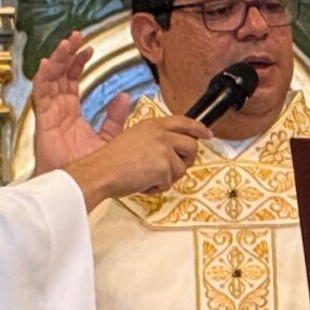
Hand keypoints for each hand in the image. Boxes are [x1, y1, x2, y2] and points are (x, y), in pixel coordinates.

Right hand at [30, 33, 132, 171]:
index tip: (89, 49)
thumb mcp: (106, 138)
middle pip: (60, 74)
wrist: (75, 183)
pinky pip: (40, 93)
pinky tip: (50, 62)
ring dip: (58, 58)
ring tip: (67, 43)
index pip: (72, 80)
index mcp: (70, 111)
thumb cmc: (85, 167)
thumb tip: (124, 96)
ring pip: (50, 78)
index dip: (78, 62)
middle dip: (68, 54)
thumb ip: (115, 118)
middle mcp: (58, 109)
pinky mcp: (43, 119)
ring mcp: (49, 112)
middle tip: (77, 37)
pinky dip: (44, 76)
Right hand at [63, 114, 204, 206]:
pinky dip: (157, 188)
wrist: (100, 172)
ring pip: (181, 169)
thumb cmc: (111, 160)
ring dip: (167, 178)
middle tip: (172, 170)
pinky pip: (169, 183)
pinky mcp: (164, 166)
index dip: (199, 128)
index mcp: (153, 124)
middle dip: (186, 161)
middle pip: (192, 147)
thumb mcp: (133, 137)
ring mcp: (164, 150)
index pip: (184, 122)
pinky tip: (142, 184)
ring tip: (146, 177)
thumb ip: (154, 138)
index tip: (208, 135)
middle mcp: (162, 134)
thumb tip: (172, 148)